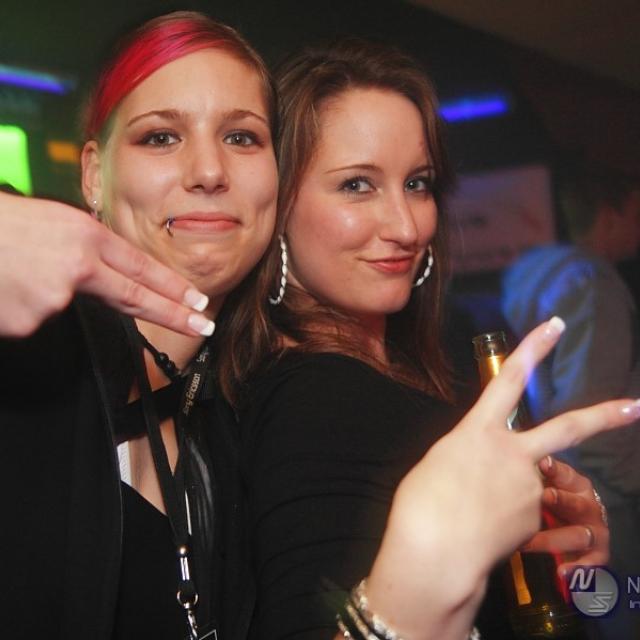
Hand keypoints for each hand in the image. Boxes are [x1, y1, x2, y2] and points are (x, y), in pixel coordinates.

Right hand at [0, 193, 212, 336]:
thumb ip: (86, 251)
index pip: (141, 267)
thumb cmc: (2, 225)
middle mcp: (77, 265)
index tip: (198, 300)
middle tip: (203, 326)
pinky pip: (33, 319)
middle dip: (174, 313)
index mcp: (84, 236)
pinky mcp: (29, 319)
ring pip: (64, 308)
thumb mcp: (52, 223)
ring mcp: (54, 295)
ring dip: (44, 295)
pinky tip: (4, 288)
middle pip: (136, 296)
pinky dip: (21, 306)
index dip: (173, 286)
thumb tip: (108, 275)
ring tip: (15, 273)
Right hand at [364, 317, 638, 639]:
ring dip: (505, 493)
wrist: (436, 552)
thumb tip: (485, 462)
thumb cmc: (421, 503)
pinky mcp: (535, 519)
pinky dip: (503, 518)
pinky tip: (482, 529)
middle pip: (568, 429)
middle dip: (605, 415)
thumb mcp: (438, 462)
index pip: (510, 379)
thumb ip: (468, 453)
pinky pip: (522, 513)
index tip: (554, 325)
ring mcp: (529, 487)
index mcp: (479, 431)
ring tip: (474, 512)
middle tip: (637, 406)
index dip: (533, 349)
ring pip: (526, 482)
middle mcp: (513, 453)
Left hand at [523, 457, 608, 573]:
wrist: (566, 530)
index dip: (555, 470)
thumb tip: (504, 460)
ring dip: (553, 539)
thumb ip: (529, 476)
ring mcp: (594, 530)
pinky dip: (578, 568)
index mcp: (576, 485)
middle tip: (543, 496)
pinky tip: (561, 571)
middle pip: (576, 503)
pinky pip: (592, 563)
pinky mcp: (597, 554)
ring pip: (580, 534)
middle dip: (561, 500)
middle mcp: (588, 506)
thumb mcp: (540, 487)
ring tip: (528, 543)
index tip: (541, 464)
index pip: (566, 475)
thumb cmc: (548, 501)